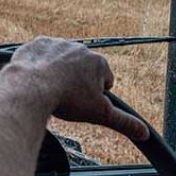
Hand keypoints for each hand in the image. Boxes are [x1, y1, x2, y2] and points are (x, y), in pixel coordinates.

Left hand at [6, 36, 149, 140]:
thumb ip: (123, 122)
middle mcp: (79, 48)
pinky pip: (40, 55)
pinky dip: (38, 65)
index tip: (81, 101)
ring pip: (60, 61)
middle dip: (76, 82)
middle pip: (81, 70)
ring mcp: (57, 43)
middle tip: (64, 96)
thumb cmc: (67, 99)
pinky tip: (35, 78)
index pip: (104, 80)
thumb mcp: (100, 114)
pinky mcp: (36, 43)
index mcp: (98, 62)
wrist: (31, 87)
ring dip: (57, 72)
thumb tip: (144, 133)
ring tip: (49, 88)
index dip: (93, 95)